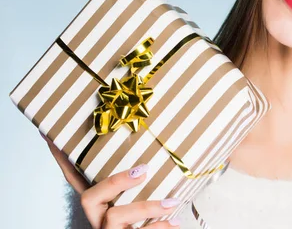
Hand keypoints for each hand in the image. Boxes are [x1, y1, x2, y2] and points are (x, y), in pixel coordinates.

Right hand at [41, 131, 181, 227]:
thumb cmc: (139, 223)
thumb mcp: (137, 199)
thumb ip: (138, 180)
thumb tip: (150, 156)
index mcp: (99, 205)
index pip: (75, 180)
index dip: (63, 161)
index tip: (51, 135)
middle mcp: (97, 219)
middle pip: (88, 198)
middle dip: (114, 182)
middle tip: (143, 169)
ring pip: (115, 217)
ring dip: (146, 208)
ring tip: (172, 202)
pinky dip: (159, 228)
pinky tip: (175, 222)